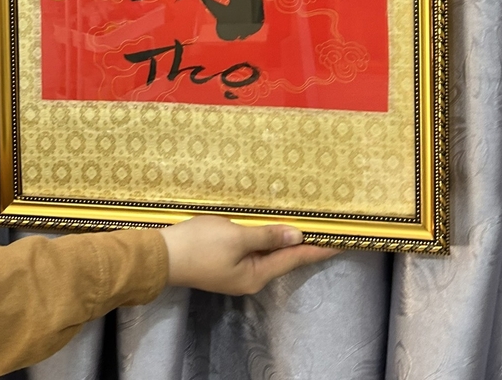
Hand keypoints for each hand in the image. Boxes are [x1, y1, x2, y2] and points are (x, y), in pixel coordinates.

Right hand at [161, 215, 339, 295]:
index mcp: (255, 274)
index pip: (293, 259)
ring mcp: (236, 270)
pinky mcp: (225, 261)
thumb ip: (267, 236)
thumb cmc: (200, 246)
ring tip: (305, 225)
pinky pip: (253, 248)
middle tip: (325, 228)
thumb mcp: (236, 237)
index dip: (316, 249)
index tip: (339, 242)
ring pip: (268, 252)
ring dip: (284, 239)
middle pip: (283, 258)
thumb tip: (297, 237)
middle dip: (303, 243)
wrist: (162, 255)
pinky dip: (266, 237)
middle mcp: (249, 277)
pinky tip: (270, 227)